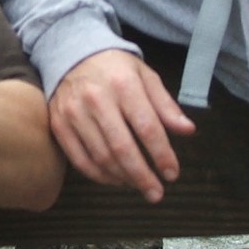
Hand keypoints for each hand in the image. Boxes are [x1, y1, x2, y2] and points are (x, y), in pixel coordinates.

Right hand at [48, 50, 195, 202]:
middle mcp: (96, 99)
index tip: (172, 174)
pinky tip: (116, 179)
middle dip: (142, 176)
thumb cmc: (116, 68)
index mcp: (123, 84)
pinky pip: (80, 161)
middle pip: (122, 148)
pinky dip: (100, 176)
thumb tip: (188, 130)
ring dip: (123, 178)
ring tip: (139, 185)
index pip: (147, 127)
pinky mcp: (60, 125)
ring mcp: (74, 113)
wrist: (72, 54)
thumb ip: (166, 105)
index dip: (161, 154)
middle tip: (156, 194)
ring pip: (101, 157)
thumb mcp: (145, 77)